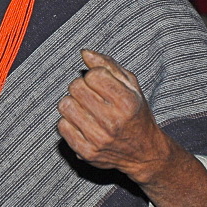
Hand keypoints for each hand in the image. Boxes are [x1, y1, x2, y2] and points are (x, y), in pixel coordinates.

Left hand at [57, 49, 171, 183]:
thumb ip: (108, 65)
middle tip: (92, 96)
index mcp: (127, 103)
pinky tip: (82, 124)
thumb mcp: (132, 87)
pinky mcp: (86, 152)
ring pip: (65, 105)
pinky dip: (68, 122)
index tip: (100, 83)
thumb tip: (84, 53)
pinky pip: (61, 126)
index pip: (93, 75)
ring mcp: (99, 139)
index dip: (94, 75)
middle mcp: (113, 122)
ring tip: (85, 109)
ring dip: (73, 104)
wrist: (145, 153)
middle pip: (76, 87)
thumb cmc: (136, 115)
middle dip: (81, 87)